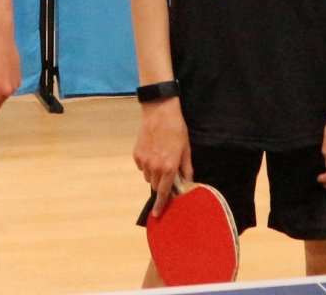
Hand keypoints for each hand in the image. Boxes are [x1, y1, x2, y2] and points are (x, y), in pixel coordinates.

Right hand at [133, 99, 191, 215]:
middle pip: (155, 185)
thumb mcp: (186, 149)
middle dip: (161, 183)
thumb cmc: (176, 129)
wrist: (159, 111)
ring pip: (148, 176)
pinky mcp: (137, 153)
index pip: (164, 193)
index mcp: (169, 167)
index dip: (160, 205)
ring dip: (154, 173)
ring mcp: (144, 160)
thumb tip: (188, 182)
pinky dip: (146, 164)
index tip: (157, 214)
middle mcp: (155, 167)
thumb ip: (187, 168)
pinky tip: (152, 152)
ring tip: (160, 158)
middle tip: (167, 172)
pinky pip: (141, 166)